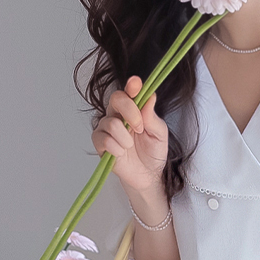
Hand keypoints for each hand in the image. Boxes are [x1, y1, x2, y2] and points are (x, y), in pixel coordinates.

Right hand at [91, 76, 169, 195]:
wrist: (148, 175)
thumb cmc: (153, 152)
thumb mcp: (159, 134)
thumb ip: (152, 116)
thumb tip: (150, 97)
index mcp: (134, 109)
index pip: (130, 92)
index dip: (132, 86)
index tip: (135, 84)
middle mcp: (118, 114)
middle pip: (116, 99)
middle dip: (130, 111)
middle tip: (140, 128)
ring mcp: (106, 128)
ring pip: (110, 122)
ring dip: (125, 137)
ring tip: (131, 146)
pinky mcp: (99, 143)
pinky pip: (104, 140)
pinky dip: (116, 148)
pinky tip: (121, 153)